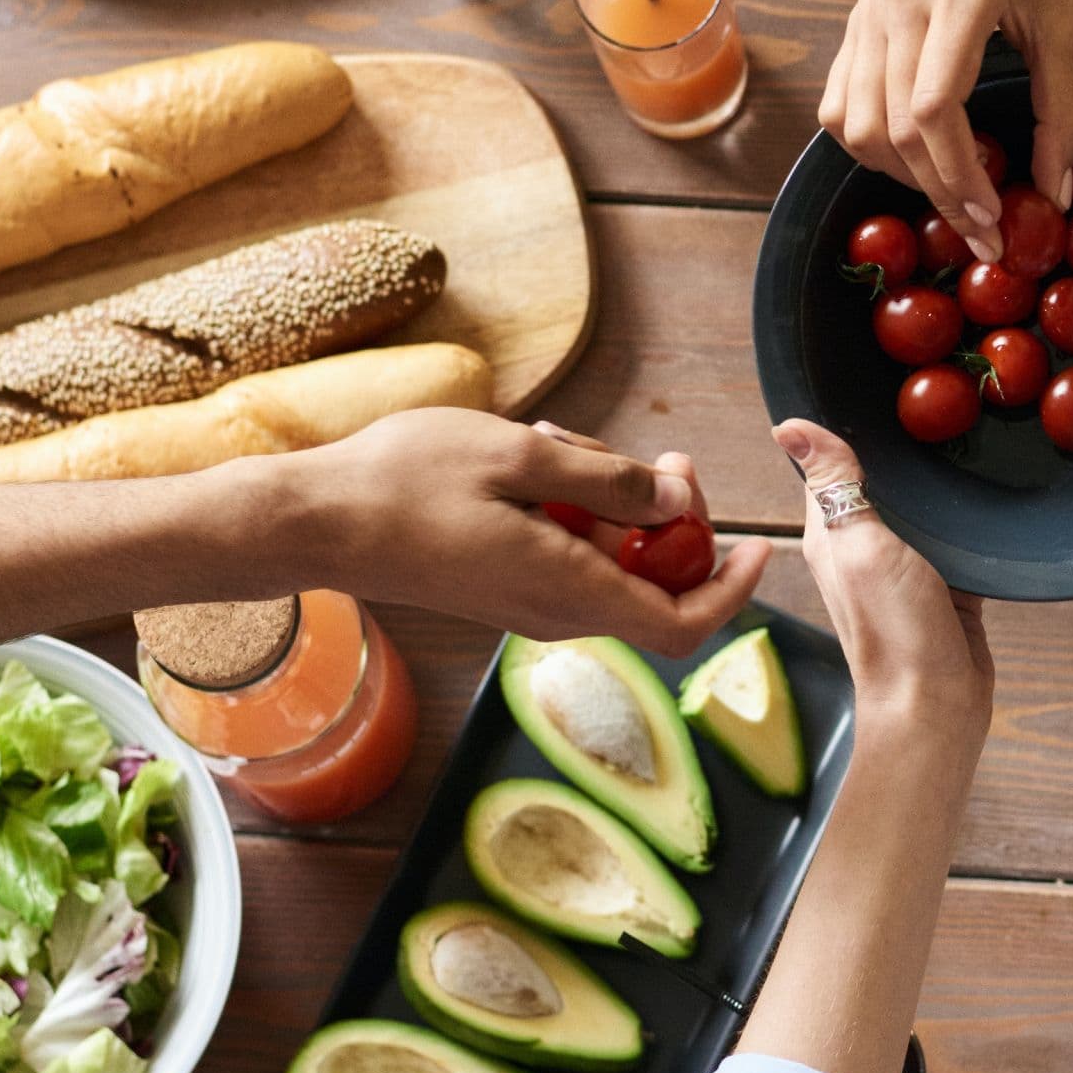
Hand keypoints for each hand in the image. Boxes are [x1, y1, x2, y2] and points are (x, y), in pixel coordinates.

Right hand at [282, 407, 768, 651]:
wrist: (315, 520)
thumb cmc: (407, 482)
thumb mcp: (522, 457)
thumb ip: (607, 483)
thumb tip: (675, 507)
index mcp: (566, 590)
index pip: (680, 626)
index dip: (730, 593)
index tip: (757, 546)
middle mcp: (552, 611)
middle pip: (651, 585)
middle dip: (673, 523)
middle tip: (664, 461)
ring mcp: (524, 602)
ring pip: (608, 561)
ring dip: (613, 504)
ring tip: (567, 447)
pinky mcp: (502, 585)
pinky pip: (567, 552)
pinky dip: (573, 508)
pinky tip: (540, 462)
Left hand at [774, 418, 991, 745]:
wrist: (937, 704)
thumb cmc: (892, 630)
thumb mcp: (859, 546)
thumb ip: (834, 487)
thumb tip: (789, 427)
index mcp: (830, 533)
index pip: (827, 466)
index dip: (842, 428)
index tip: (871, 385)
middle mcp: (862, 546)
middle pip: (878, 481)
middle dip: (897, 447)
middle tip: (932, 400)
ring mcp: (904, 566)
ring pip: (917, 506)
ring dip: (933, 480)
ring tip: (964, 431)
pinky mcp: (944, 582)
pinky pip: (952, 535)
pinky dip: (964, 515)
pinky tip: (985, 490)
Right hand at [821, 0, 1072, 260]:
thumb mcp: (1069, 22)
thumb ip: (1063, 111)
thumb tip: (1056, 194)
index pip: (934, 107)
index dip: (960, 175)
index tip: (993, 215)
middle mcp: (900, 0)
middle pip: (893, 127)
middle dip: (937, 191)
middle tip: (980, 229)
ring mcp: (869, 7)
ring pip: (855, 122)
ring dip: (898, 173)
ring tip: (949, 190)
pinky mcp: (856, 15)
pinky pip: (840, 101)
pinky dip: (869, 142)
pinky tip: (913, 155)